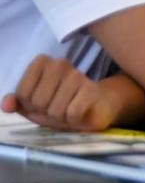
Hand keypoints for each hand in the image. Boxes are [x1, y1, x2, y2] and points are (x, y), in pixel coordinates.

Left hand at [1, 56, 116, 131]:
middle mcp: (60, 64)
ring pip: (55, 109)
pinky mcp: (92, 89)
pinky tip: (79, 114)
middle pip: (38, 102)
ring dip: (60, 118)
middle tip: (55, 109)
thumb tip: (6, 106)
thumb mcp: (34, 104)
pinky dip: (73, 120)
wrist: (96, 104)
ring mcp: (77, 75)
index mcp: (42, 63)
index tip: (40, 103)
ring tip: (67, 112)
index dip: (29, 106)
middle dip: (45, 112)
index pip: (21, 93)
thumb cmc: (62, 102)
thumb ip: (17, 103)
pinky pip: (72, 113)